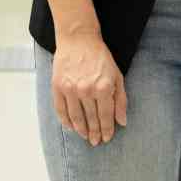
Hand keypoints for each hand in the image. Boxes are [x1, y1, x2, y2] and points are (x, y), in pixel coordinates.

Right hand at [51, 32, 127, 146]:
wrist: (78, 39)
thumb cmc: (100, 56)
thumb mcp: (117, 76)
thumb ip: (120, 100)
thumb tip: (122, 122)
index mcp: (104, 88)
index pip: (106, 117)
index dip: (107, 130)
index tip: (106, 138)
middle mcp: (87, 90)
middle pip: (91, 119)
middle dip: (95, 133)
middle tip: (95, 142)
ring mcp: (71, 89)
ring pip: (76, 118)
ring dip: (81, 130)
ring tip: (85, 136)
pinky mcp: (58, 86)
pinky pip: (61, 110)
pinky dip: (66, 121)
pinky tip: (71, 127)